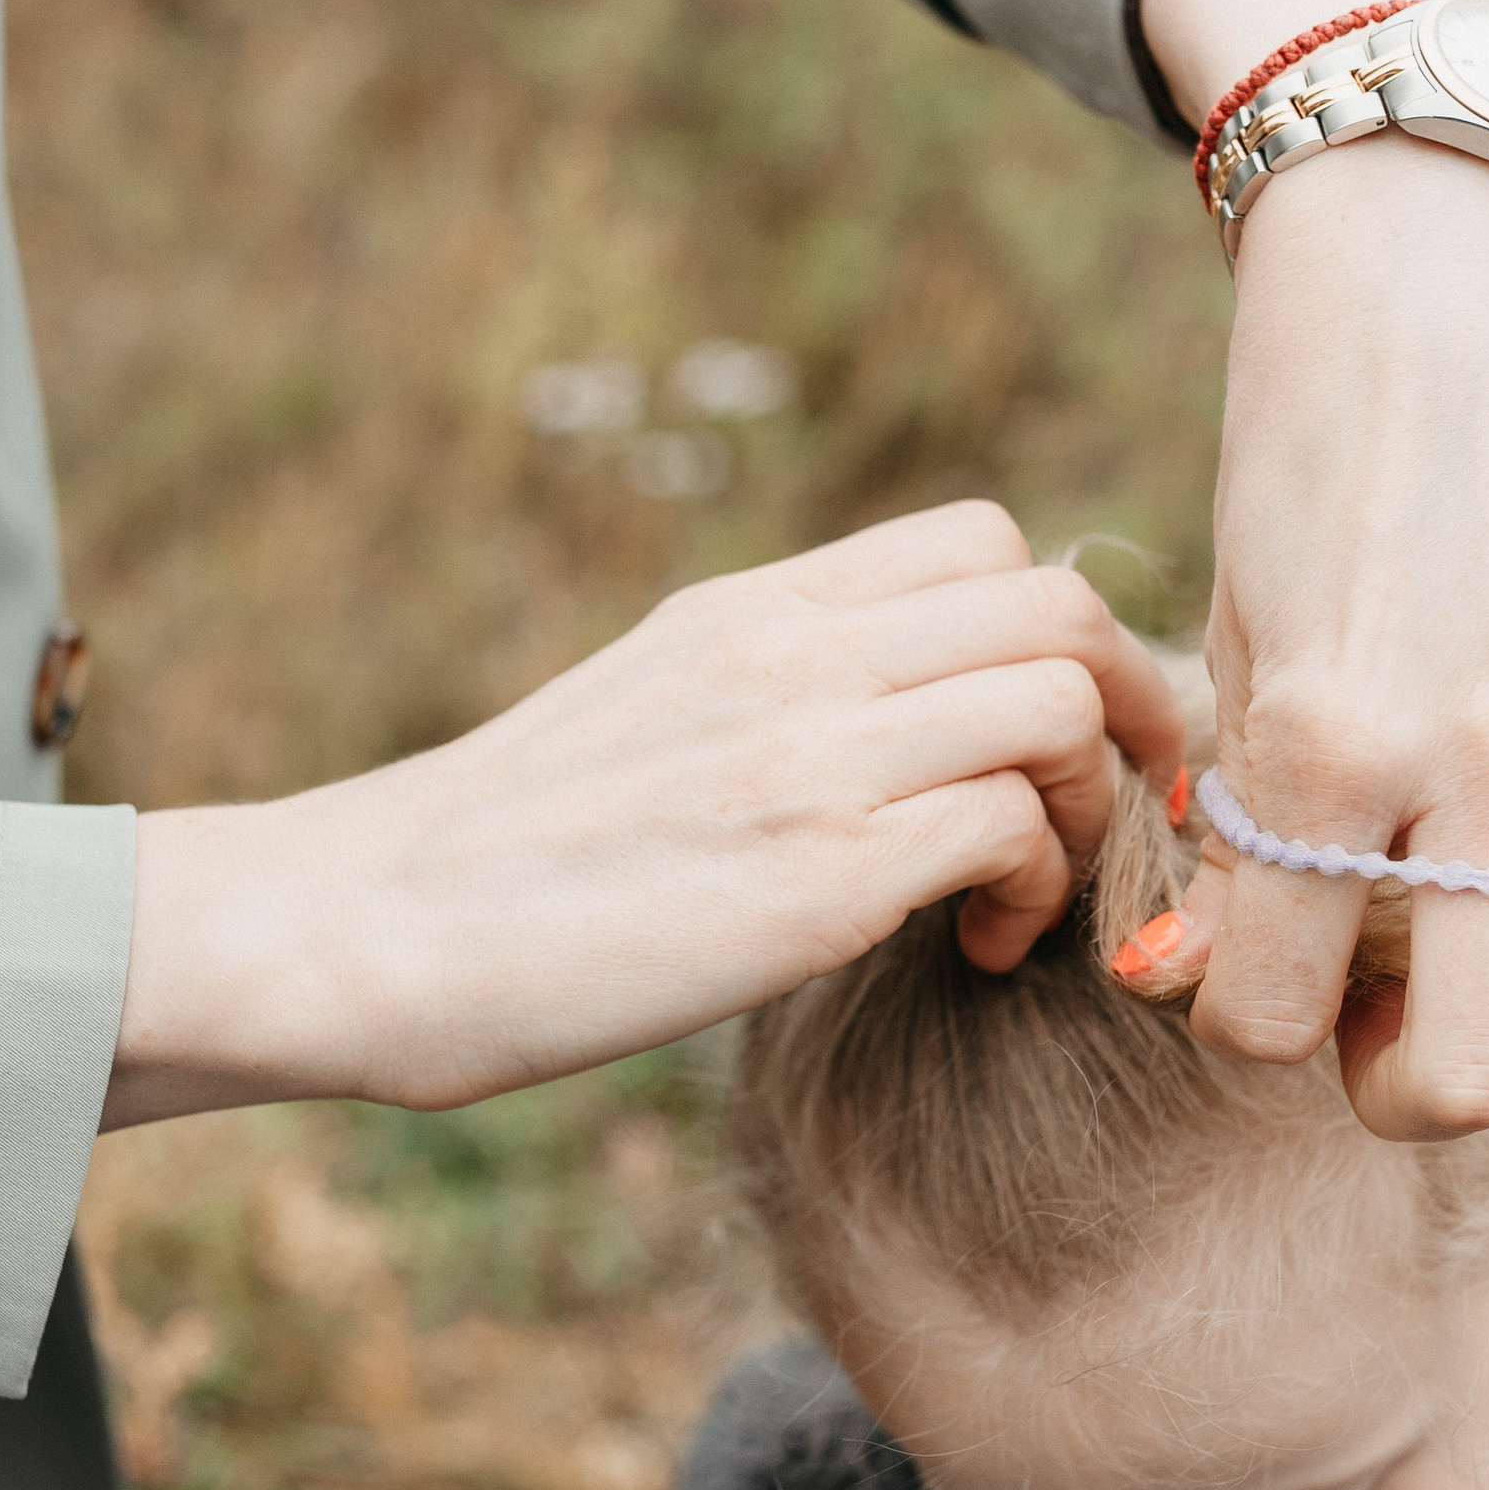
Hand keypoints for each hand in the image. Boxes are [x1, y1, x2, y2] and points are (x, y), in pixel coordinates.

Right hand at [105, 506, 1181, 1121]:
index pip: (983, 545)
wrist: (363, 933)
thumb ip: (775, 694)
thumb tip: (899, 727)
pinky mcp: (812, 875)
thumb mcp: (648, 718)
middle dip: (1125, 713)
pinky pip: (1013, 822)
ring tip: (1021, 891)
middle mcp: (789, 655)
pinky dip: (1035, 887)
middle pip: (1056, 606)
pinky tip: (971, 944)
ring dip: (1090, 804)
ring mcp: (803, 755)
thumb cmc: (500, 863)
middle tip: (1097, 818)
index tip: (1049, 742)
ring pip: (1059, 699)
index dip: (1059, 639)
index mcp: (751, 611)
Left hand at [1135, 0, 1488, 1136]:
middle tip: (1382, 1021)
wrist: (1441, 265)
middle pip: (1466, 1074)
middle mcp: (1481, 758)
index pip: (1258, 1018)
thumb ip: (1222, 823)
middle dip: (1403, 1088)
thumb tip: (1188, 984)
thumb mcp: (1228, 636)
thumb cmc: (1304, 450)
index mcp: (1319, 742)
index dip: (1236, 1023)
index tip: (1249, 969)